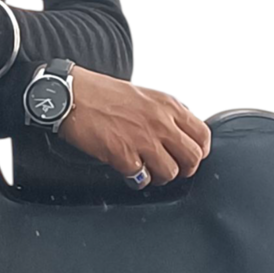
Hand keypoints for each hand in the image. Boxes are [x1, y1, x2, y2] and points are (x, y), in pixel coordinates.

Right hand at [58, 66, 211, 186]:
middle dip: (183, 168)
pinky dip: (136, 178)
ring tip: (145, 169)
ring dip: (158, 175)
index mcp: (167, 104)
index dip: (197, 150)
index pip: (202, 135)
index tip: (186, 154)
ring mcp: (143, 139)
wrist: (71, 94)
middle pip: (193, 158)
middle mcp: (160, 121)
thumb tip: (179, 133)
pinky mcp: (124, 155)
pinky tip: (127, 168)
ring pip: (171, 173)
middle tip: (169, 166)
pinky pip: (142, 179)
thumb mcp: (143, 94)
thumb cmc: (101, 93)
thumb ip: (164, 113)